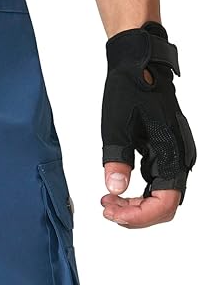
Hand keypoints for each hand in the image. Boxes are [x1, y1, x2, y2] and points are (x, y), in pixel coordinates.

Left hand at [101, 21, 194, 225]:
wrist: (139, 66)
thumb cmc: (130, 90)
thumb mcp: (116, 127)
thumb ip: (116, 159)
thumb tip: (114, 189)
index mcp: (171, 152)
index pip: (164, 203)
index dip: (138, 217)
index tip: (111, 212)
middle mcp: (179, 158)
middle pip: (164, 207)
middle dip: (135, 215)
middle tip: (106, 207)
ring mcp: (174, 157)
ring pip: (161, 199)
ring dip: (135, 208)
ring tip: (108, 201)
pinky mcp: (165, 155)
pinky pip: (157, 186)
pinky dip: (138, 196)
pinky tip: (116, 192)